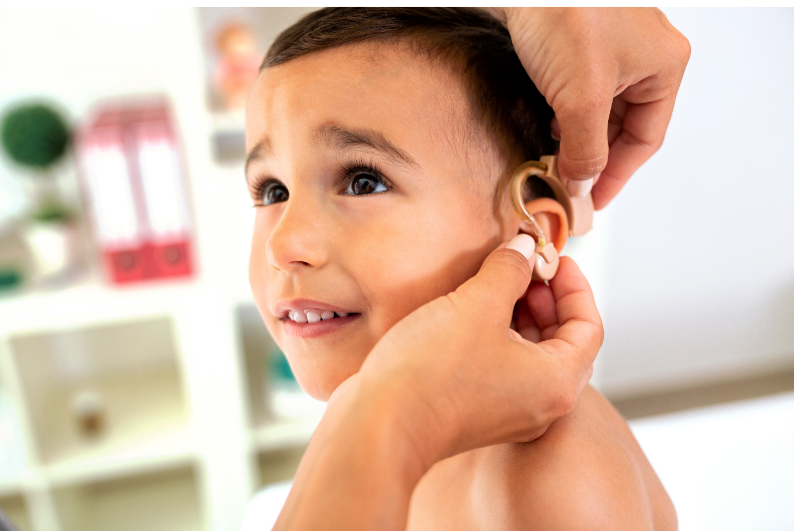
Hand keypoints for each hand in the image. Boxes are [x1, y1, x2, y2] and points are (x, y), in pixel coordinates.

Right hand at [275, 235, 602, 530]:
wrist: (380, 424)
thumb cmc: (432, 372)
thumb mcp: (478, 303)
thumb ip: (510, 269)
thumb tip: (525, 249)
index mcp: (557, 380)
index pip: (589, 326)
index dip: (574, 284)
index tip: (552, 257)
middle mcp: (541, 403)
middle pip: (562, 341)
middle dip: (545, 297)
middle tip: (522, 265)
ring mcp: (509, 411)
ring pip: (530, 353)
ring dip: (519, 314)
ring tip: (494, 281)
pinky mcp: (479, 412)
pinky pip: (503, 367)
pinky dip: (498, 336)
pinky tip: (471, 311)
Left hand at [488, 8, 690, 208]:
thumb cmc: (565, 15)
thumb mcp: (582, 98)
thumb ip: (586, 150)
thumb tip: (583, 184)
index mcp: (664, 66)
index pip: (646, 139)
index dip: (618, 175)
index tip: (594, 200)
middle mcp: (644, 56)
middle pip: (624, 127)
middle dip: (596, 157)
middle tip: (572, 185)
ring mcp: (612, 48)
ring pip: (601, 111)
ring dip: (580, 138)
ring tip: (559, 161)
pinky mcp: (580, 44)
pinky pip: (582, 92)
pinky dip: (568, 115)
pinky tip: (550, 126)